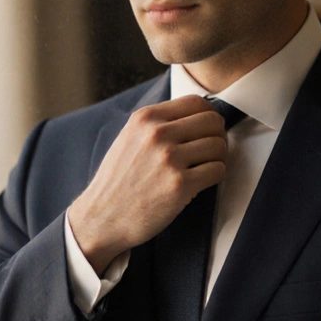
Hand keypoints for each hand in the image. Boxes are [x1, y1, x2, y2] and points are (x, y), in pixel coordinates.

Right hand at [69, 95, 226, 274]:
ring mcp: (169, 159)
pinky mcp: (180, 185)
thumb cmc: (118, 181)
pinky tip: (202, 182)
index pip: (196, 102)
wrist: (102, 218)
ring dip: (219, 157)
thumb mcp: (129, 138)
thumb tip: (196, 115)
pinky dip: (215, 176)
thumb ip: (158, 124)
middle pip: (212, 121)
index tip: (208, 130)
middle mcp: (157, 134)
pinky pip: (217, 170)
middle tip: (212, 150)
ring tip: (206, 167)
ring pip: (218, 146)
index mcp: (145, 118)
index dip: (209, 115)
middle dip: (218, 135)